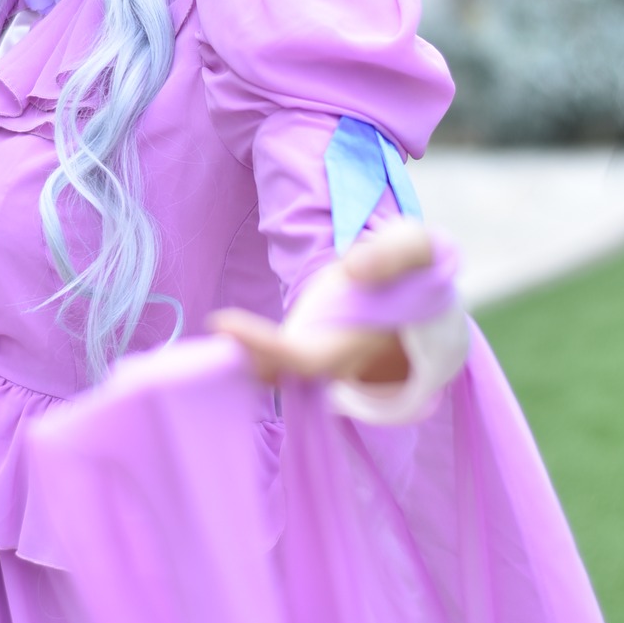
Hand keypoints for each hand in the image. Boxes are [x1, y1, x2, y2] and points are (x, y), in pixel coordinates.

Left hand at [208, 218, 432, 386]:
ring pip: (272, 372)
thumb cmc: (414, 268)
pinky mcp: (306, 341)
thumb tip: (354, 270)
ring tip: (204, 336)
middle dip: (241, 360)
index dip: (265, 349)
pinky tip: (220, 330)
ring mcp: (318, 354)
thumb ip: (394, 253)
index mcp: (360, 342)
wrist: (419, 288)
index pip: (306, 359)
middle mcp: (335, 359)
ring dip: (237, 360)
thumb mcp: (416, 247)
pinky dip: (244, 348)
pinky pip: (271, 357)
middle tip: (208, 329)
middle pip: (280, 375)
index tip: (222, 322)